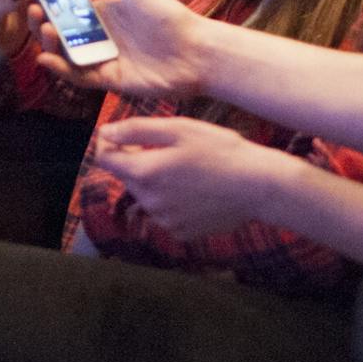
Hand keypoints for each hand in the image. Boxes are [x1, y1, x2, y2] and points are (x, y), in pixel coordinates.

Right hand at [33, 0, 211, 98]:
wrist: (196, 51)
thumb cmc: (169, 15)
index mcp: (103, 13)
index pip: (67, 8)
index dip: (48, 2)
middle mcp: (99, 36)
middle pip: (61, 32)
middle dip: (42, 23)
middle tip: (32, 11)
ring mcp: (102, 59)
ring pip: (66, 54)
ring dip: (49, 43)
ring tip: (43, 30)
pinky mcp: (108, 79)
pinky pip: (79, 76)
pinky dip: (61, 69)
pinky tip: (46, 59)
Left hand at [91, 115, 291, 241]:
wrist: (258, 187)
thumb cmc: (221, 151)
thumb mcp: (178, 128)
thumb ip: (135, 130)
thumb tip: (104, 133)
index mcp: (144, 173)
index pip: (104, 158)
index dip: (110, 142)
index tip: (124, 134)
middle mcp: (149, 202)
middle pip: (128, 176)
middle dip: (140, 161)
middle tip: (173, 148)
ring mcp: (164, 221)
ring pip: (147, 195)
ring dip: (158, 181)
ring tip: (191, 169)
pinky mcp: (181, 232)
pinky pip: (166, 213)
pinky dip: (174, 201)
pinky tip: (199, 190)